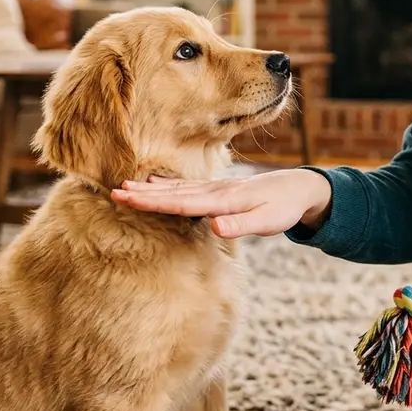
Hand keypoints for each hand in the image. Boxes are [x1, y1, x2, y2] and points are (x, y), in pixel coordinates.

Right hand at [108, 168, 331, 238]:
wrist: (298, 187)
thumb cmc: (283, 208)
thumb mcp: (268, 221)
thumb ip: (240, 225)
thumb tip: (214, 227)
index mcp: (222, 201)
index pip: (181, 203)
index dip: (153, 202)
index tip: (127, 199)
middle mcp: (214, 191)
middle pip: (172, 193)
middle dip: (142, 194)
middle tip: (114, 192)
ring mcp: (214, 189)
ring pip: (175, 188)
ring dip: (150, 189)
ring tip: (125, 186)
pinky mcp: (216, 191)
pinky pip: (185, 187)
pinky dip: (167, 185)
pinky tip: (154, 183)